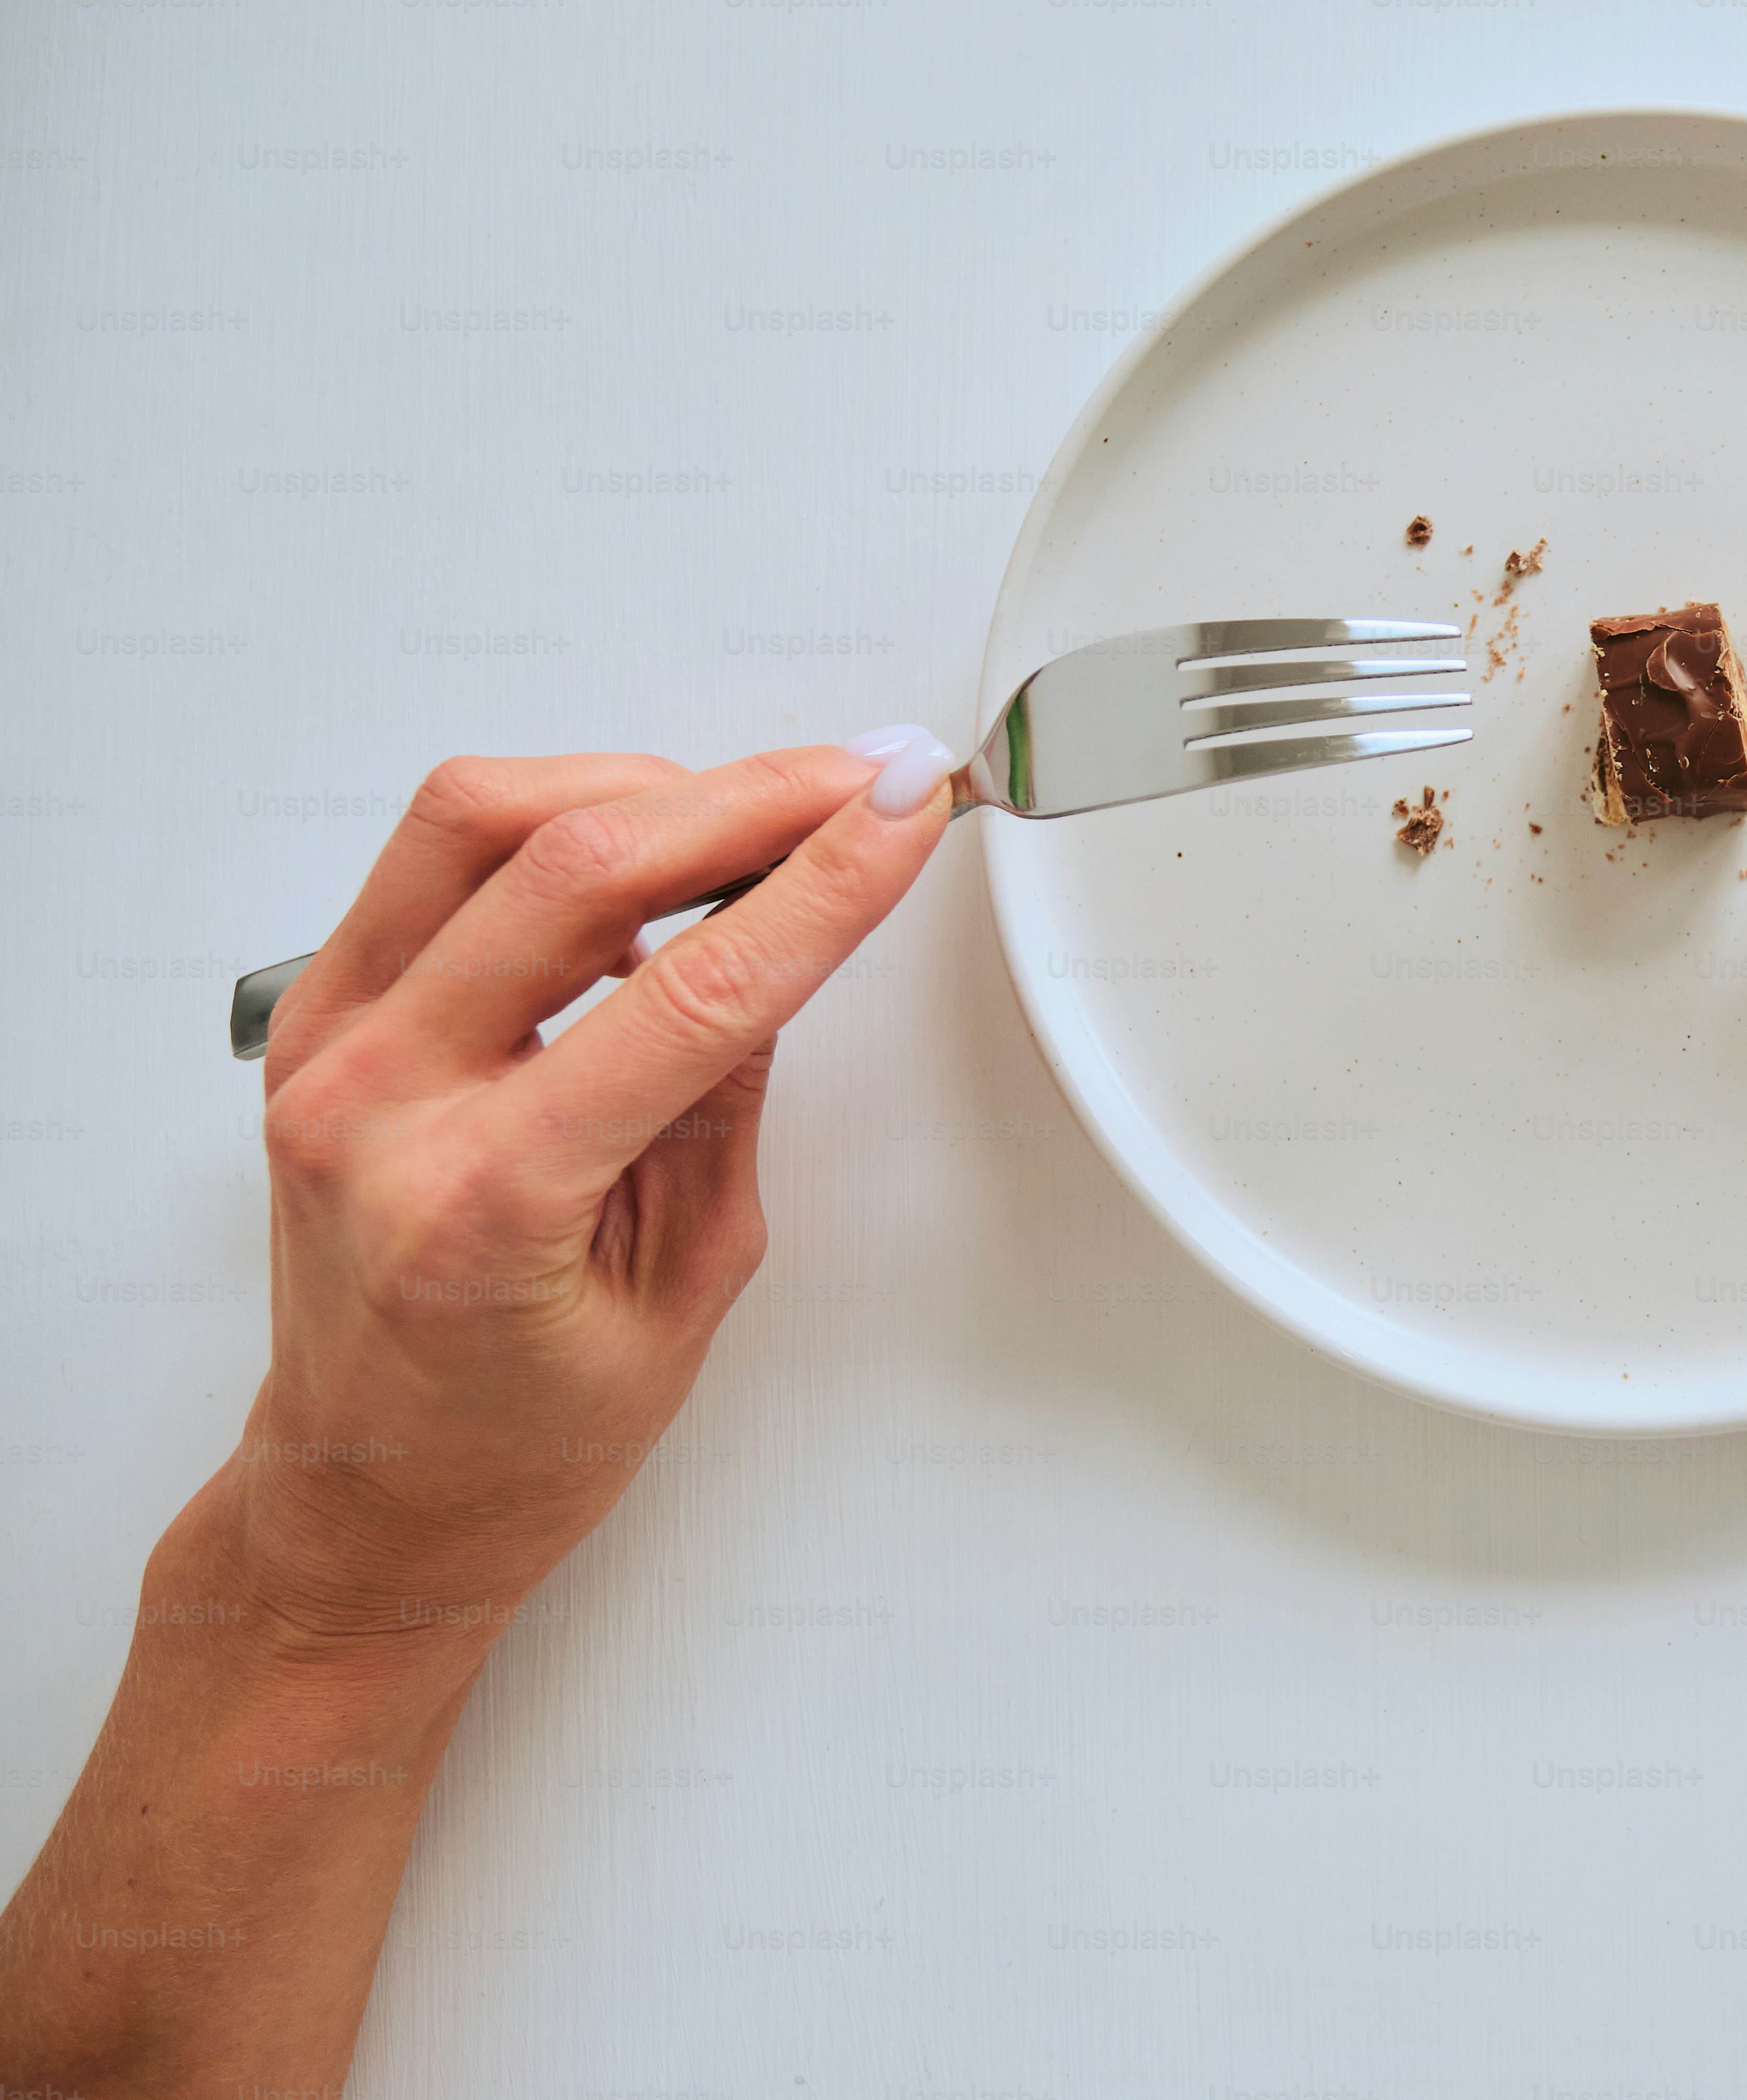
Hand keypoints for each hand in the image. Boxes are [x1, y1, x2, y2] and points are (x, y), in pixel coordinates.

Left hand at [231, 735, 955, 1666]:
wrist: (367, 1500)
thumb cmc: (512, 1441)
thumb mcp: (680, 1292)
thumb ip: (724, 1107)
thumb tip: (781, 945)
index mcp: (479, 1207)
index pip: (688, 993)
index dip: (816, 889)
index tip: (898, 817)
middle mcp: (376, 1108)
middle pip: (570, 867)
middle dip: (743, 799)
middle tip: (851, 780)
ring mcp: (325, 1050)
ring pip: (476, 821)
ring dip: (635, 789)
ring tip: (746, 814)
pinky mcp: (315, 1018)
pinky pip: (428, 863)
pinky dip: (548, 831)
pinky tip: (634, 864)